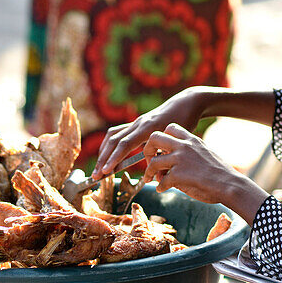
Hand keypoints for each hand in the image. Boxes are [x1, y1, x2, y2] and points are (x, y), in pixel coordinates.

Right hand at [92, 88, 211, 177]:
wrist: (186, 103)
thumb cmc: (185, 123)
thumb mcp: (177, 142)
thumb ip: (165, 159)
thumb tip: (155, 178)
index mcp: (148, 128)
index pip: (124, 144)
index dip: (113, 159)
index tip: (105, 171)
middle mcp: (138, 123)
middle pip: (113, 141)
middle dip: (103, 159)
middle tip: (95, 176)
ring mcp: (136, 122)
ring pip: (112, 136)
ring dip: (103, 153)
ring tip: (98, 169)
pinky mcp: (136, 123)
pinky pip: (116, 132)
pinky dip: (109, 145)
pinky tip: (106, 155)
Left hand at [144, 124, 268, 224]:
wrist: (230, 184)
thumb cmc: (220, 172)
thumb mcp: (204, 153)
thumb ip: (188, 153)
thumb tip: (172, 164)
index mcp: (191, 139)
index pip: (170, 127)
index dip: (162, 137)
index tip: (161, 148)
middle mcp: (184, 146)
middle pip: (154, 138)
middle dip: (147, 150)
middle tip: (149, 160)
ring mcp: (180, 160)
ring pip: (153, 162)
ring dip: (149, 172)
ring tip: (150, 179)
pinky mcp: (178, 175)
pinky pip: (161, 181)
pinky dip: (160, 187)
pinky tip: (162, 189)